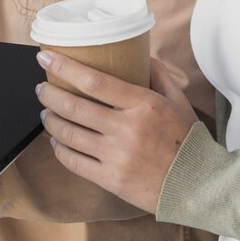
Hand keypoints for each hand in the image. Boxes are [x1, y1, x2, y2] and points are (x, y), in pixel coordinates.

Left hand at [35, 54, 197, 212]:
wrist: (198, 186)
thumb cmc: (187, 141)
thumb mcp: (177, 101)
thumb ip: (158, 75)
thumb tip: (139, 54)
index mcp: (143, 104)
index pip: (94, 81)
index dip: (64, 68)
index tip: (46, 59)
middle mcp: (126, 129)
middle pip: (74, 106)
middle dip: (50, 94)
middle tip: (42, 88)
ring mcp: (117, 156)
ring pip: (69, 133)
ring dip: (50, 120)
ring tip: (45, 113)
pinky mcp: (111, 179)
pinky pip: (74, 162)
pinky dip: (59, 148)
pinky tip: (56, 140)